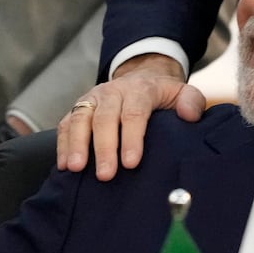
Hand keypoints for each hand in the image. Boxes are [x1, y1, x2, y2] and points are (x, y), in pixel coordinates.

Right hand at [56, 53, 204, 179]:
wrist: (141, 77)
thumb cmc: (162, 95)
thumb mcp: (182, 92)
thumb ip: (191, 102)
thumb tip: (189, 116)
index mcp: (139, 89)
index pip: (134, 112)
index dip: (132, 138)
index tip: (132, 162)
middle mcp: (112, 92)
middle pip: (105, 118)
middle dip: (104, 147)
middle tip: (106, 174)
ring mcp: (92, 99)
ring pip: (80, 118)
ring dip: (77, 144)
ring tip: (76, 168)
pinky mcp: (78, 109)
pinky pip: (65, 124)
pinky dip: (62, 143)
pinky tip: (64, 165)